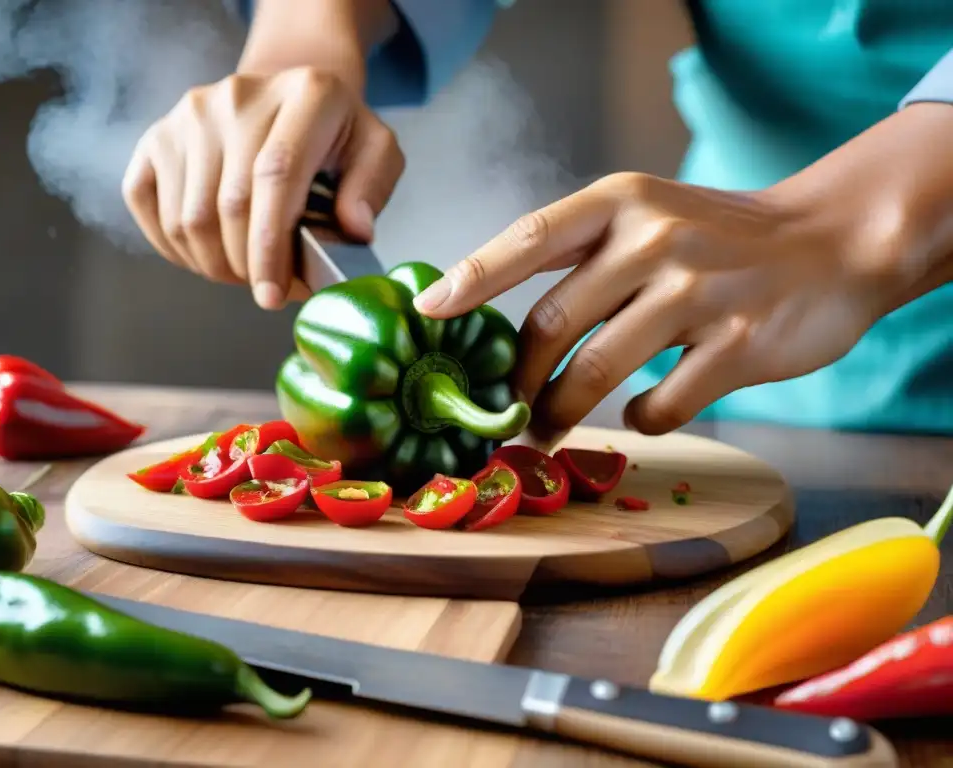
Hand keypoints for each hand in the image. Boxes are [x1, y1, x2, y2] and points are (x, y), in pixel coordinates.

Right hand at [121, 67, 404, 308]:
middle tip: (270, 289)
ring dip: (213, 264)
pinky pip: (147, 206)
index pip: (275, 176)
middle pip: (228, 206)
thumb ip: (373, 186)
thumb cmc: (334, 136)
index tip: (273, 295)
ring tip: (245, 272)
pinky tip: (208, 254)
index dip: (270, 247)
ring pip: (186, 217)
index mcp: (306, 94)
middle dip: (247, 267)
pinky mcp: (157, 135)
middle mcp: (239, 95)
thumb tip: (354, 229)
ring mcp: (191, 114)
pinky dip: (174, 247)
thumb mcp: (376, 151)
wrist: (287, 96)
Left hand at [412, 172, 888, 436]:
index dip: (473, 276)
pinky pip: (663, 404)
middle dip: (518, 380)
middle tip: (504, 412)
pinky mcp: (739, 345)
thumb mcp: (648, 215)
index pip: (529, 238)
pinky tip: (642, 416)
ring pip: (597, 371)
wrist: (833, 242)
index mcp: (622, 203)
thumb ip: (582, 255)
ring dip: (560, 412)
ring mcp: (699, 292)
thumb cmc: (719, 237)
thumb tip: (496, 312)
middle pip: (552, 322)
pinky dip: (642, 421)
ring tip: (545, 432)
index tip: (426, 311)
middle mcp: (655, 239)